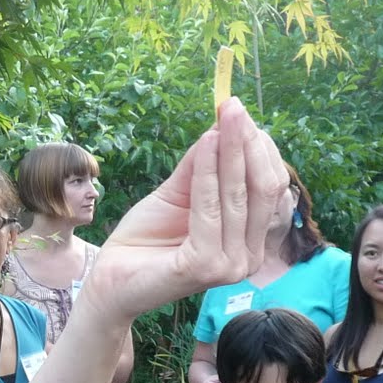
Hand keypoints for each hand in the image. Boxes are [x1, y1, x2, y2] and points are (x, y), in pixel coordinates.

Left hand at [84, 100, 284, 322]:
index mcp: (251, 241)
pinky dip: (206, 172)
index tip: (237, 111)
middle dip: (247, 142)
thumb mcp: (180, 192)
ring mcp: (232, 266)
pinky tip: (203, 144)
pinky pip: (211, 209)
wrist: (112, 277)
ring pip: (238, 195)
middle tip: (234, 106)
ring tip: (223, 116)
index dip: (258, 147)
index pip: (269, 186)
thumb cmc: (147, 237)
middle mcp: (250, 257)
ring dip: (229, 150)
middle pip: (262, 188)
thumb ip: (203, 165)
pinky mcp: (207, 267)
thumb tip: (224, 123)